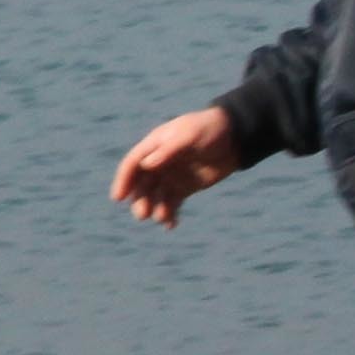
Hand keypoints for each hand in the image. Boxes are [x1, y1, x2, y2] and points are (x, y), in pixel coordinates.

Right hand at [111, 107, 246, 226]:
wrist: (235, 139)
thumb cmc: (210, 129)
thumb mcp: (189, 136)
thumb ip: (168, 150)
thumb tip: (146, 164)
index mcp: (154, 146)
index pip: (133, 164)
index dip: (123, 180)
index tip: (119, 197)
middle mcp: (158, 163)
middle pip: (141, 184)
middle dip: (139, 200)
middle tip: (143, 214)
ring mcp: (171, 176)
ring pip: (155, 197)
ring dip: (154, 209)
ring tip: (161, 218)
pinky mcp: (184, 188)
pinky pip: (171, 204)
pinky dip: (169, 215)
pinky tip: (171, 224)